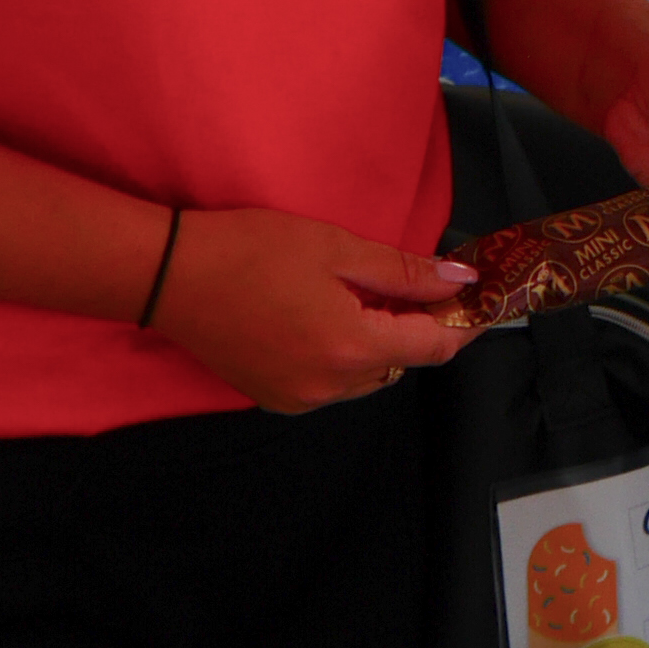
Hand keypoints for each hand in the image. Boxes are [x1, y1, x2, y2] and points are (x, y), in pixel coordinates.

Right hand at [150, 205, 479, 412]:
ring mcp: (301, 399)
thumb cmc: (250, 251)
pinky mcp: (275, 398)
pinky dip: (343, 357)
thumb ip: (403, 272)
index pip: (434, 346)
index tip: (477, 300)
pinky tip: (324, 319)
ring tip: (360, 297)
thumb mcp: (336, 248)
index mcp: (351, 346)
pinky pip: (332, 384)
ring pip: (367, 376)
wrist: (171, 275)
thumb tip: (459, 282)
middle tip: (412, 284)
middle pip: (401, 363)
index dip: (462, 322)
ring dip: (378, 343)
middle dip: (416, 327)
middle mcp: (330, 385)